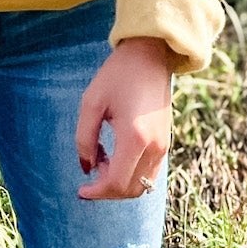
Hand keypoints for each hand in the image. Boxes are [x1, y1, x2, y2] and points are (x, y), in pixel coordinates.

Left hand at [75, 38, 174, 200]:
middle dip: (107, 189)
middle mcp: (154, 147)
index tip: (80, 190)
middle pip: (131, 190)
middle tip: (91, 167)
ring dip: (120, 182)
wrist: (149, 55)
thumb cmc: (117, 75)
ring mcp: (163, 146)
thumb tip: (87, 168)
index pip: (116, 183)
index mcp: (135, 138)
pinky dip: (132, 174)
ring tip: (101, 157)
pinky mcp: (165, 141)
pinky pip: (150, 172)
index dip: (96, 192)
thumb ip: (85, 139)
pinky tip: (115, 154)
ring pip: (143, 185)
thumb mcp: (92, 103)